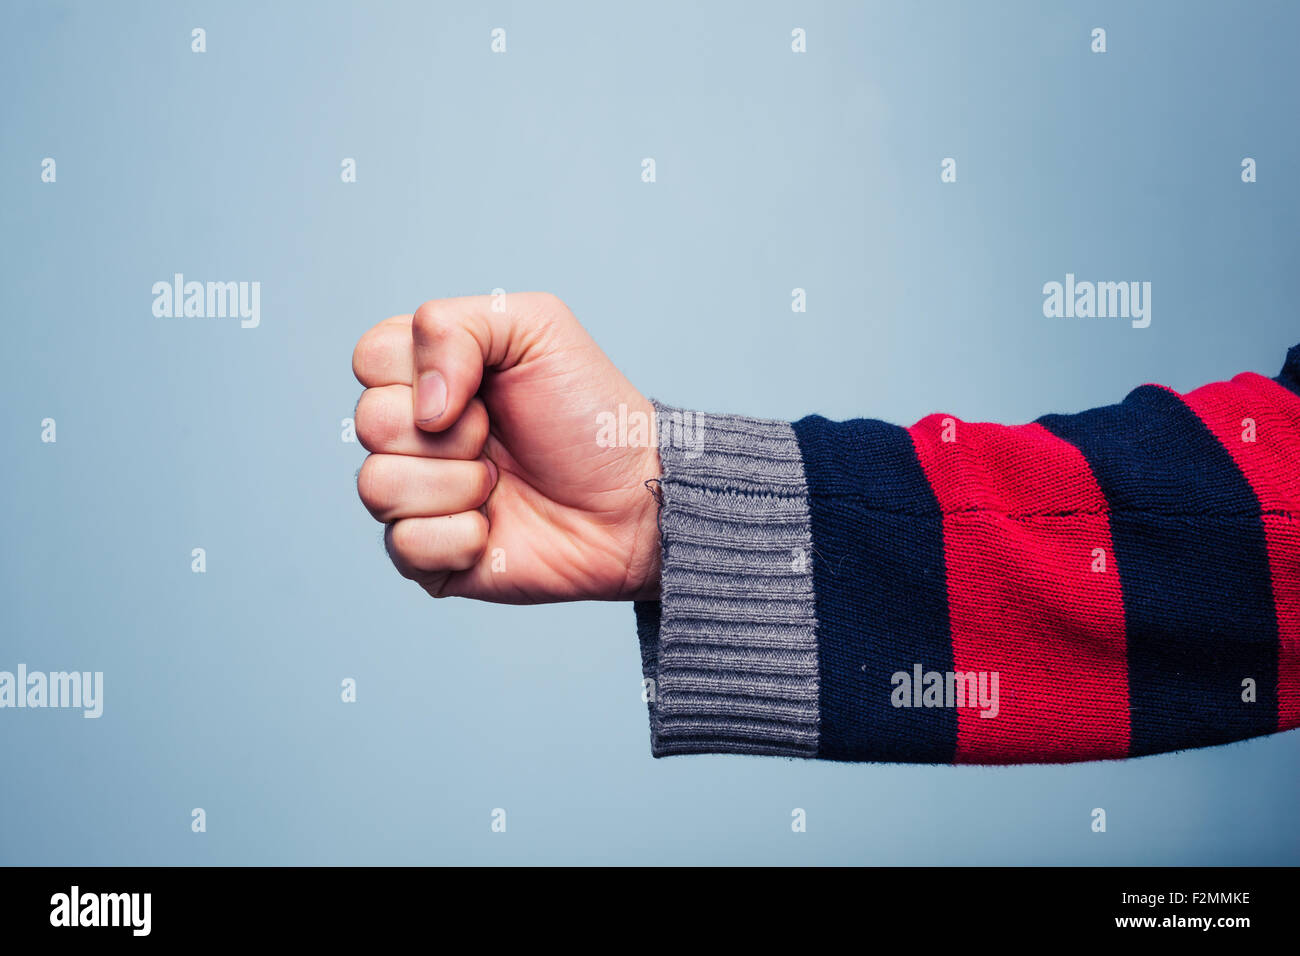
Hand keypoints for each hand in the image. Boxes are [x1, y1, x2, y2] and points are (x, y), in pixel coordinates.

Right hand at [352, 292, 661, 602]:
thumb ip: (454, 326)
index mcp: (426, 375)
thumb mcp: (536, 327)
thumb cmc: (591, 411)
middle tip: (499, 436)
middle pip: (369, 423)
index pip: (368, 358)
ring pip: (378, 486)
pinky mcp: (428, 558)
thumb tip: (421, 405)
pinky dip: (460, 536)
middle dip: (451, 430)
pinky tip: (495, 530)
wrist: (634, 497)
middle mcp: (412, 436)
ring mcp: (417, 499)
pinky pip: (403, 545)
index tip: (484, 386)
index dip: (424, 371)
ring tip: (502, 483)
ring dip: (457, 484)